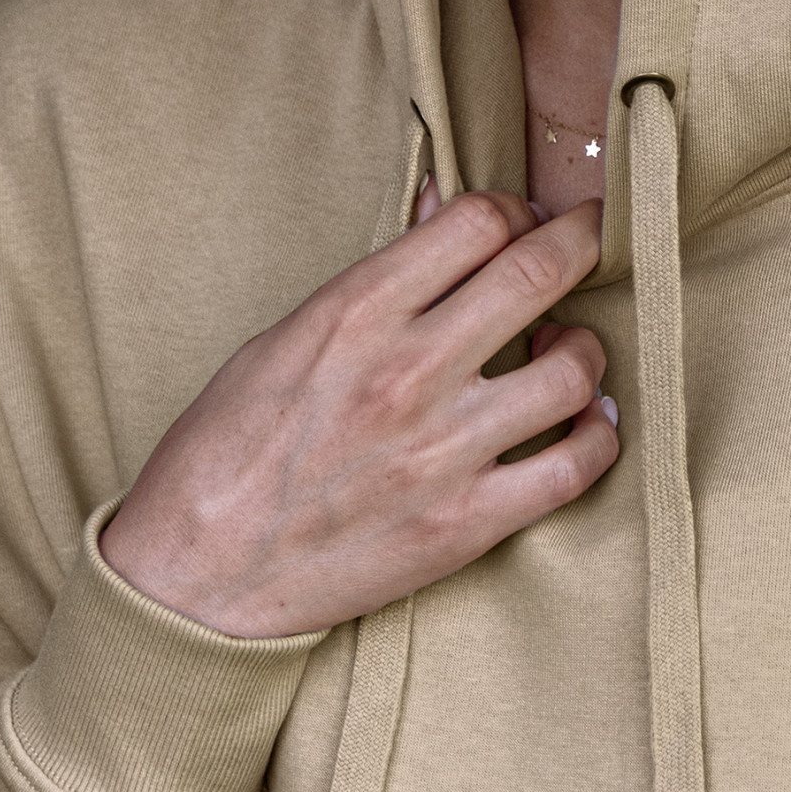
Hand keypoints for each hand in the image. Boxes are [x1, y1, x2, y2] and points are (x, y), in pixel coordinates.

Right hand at [99, 188, 619, 638]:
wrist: (192, 580)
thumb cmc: (224, 455)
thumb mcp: (279, 342)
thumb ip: (371, 283)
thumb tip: (440, 211)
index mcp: (353, 315)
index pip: (476, 222)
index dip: (513, 211)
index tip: (522, 220)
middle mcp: (406, 373)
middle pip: (537, 273)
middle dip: (580, 241)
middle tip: (591, 237)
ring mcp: (443, 451)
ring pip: (574, 370)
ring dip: (586, 349)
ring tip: (569, 350)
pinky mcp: (466, 524)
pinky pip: (575, 467)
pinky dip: (597, 437)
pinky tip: (586, 424)